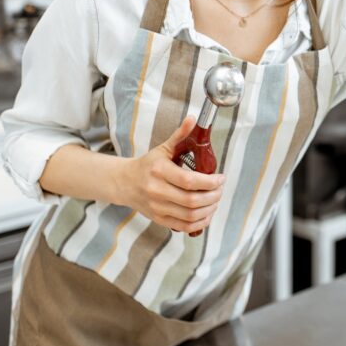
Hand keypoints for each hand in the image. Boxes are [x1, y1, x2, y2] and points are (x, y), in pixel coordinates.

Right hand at [115, 115, 225, 233]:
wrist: (124, 183)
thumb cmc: (147, 165)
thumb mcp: (163, 148)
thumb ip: (180, 135)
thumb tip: (193, 119)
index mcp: (159, 171)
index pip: (190, 181)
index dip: (210, 182)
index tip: (220, 178)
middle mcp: (156, 191)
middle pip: (192, 200)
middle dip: (213, 196)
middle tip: (220, 189)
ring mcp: (157, 208)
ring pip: (190, 215)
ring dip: (209, 209)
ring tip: (215, 200)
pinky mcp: (159, 219)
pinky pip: (184, 226)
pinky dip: (200, 222)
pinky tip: (207, 213)